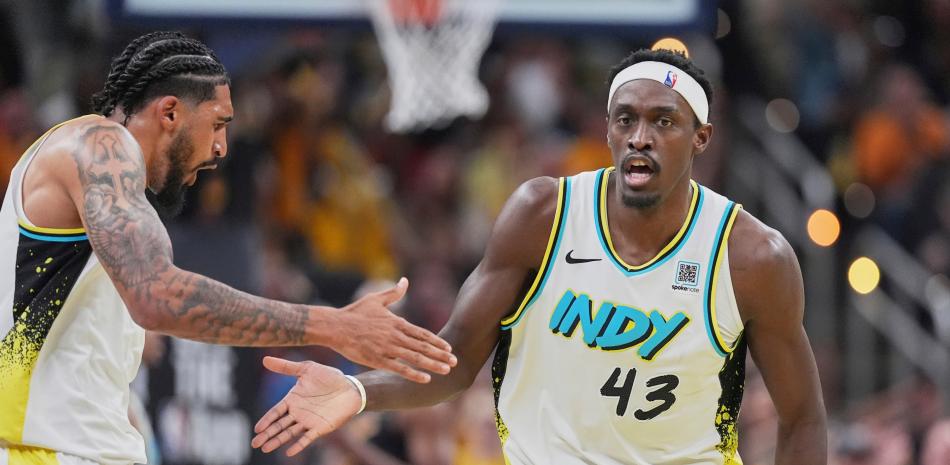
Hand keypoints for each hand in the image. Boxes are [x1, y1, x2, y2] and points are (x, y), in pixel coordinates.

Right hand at [251, 357, 359, 455]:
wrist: (351, 387)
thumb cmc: (329, 377)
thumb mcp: (307, 369)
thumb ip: (286, 367)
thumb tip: (264, 359)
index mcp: (293, 399)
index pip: (275, 412)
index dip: (266, 420)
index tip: (257, 428)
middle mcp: (298, 412)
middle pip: (279, 425)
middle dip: (267, 434)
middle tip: (254, 443)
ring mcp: (308, 421)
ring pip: (289, 433)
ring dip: (277, 441)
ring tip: (265, 448)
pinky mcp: (320, 427)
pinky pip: (307, 438)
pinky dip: (298, 445)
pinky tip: (289, 452)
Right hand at [330, 277, 455, 382]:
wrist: (335, 326)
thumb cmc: (354, 313)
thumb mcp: (376, 299)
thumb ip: (394, 293)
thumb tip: (405, 281)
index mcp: (397, 322)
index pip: (422, 334)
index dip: (437, 341)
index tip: (449, 348)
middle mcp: (395, 336)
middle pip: (423, 347)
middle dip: (440, 354)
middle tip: (455, 361)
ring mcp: (387, 349)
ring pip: (415, 358)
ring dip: (432, 364)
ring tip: (446, 370)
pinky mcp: (377, 360)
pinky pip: (399, 368)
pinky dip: (414, 374)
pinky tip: (426, 379)